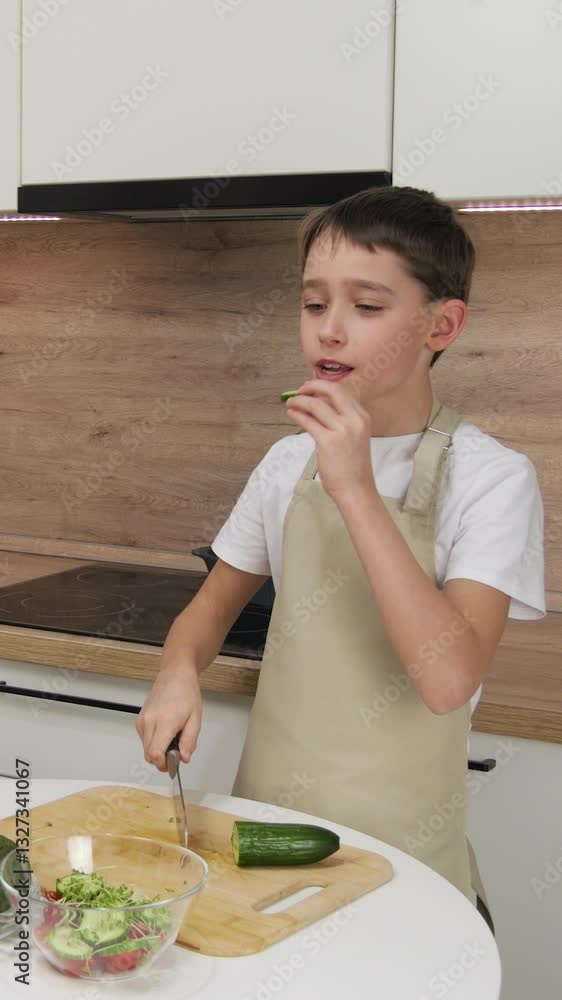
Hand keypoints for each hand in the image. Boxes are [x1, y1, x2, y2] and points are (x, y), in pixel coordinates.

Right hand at [136, 662, 201, 771]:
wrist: (175, 675)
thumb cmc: (186, 693)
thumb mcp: (195, 719)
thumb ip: (189, 742)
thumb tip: (184, 759)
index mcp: (164, 722)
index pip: (155, 754)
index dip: (163, 764)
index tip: (174, 764)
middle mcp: (149, 722)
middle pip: (148, 755)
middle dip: (162, 759)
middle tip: (177, 751)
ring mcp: (142, 721)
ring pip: (145, 748)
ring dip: (158, 750)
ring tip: (173, 736)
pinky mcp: (139, 720)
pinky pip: (144, 739)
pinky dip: (154, 742)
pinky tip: (166, 731)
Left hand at [285, 380, 375, 502]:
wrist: (356, 489)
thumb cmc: (353, 467)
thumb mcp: (355, 437)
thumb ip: (342, 421)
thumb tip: (319, 407)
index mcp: (363, 417)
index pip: (342, 392)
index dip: (324, 387)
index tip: (312, 389)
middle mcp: (355, 420)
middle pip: (331, 390)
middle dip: (312, 386)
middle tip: (300, 390)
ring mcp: (341, 430)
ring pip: (316, 404)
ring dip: (300, 401)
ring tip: (290, 402)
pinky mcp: (327, 441)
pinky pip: (308, 421)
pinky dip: (297, 414)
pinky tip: (291, 413)